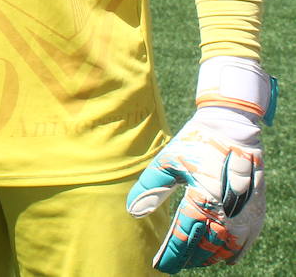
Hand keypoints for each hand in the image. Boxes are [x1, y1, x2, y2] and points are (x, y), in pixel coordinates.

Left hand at [126, 106, 265, 271]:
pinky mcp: (257, 209)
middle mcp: (227, 210)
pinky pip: (248, 239)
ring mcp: (245, 212)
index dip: (172, 254)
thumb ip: (150, 189)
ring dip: (210, 257)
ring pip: (227, 247)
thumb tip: (132, 212)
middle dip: (188, 258)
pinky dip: (236, 252)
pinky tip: (225, 258)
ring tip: (194, 261)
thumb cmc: (195, 143)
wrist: (232, 127)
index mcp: (203, 199)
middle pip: (206, 246)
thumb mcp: (167, 162)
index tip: (159, 265)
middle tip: (174, 263)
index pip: (184, 237)